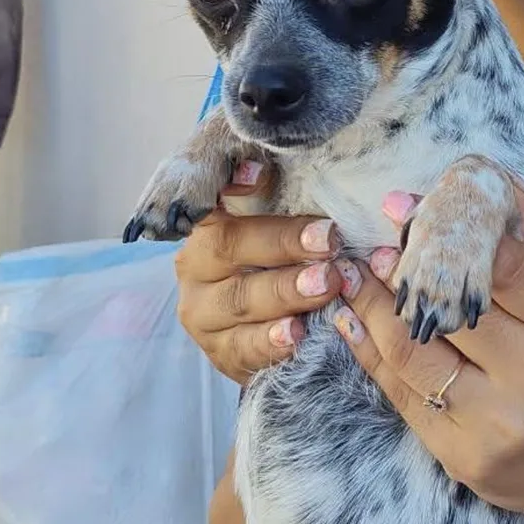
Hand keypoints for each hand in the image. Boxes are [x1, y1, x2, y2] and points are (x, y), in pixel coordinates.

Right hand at [176, 162, 342, 384]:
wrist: (265, 331)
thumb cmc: (280, 263)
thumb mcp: (277, 227)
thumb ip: (278, 200)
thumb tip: (278, 169)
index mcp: (206, 227)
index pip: (213, 198)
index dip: (234, 185)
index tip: (263, 174)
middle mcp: (195, 268)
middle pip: (229, 248)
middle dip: (283, 244)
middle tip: (328, 242)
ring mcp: (203, 314)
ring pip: (239, 301)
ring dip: (285, 292)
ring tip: (324, 286)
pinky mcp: (220, 354)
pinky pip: (243, 348)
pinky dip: (271, 342)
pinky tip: (296, 334)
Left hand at [331, 189, 523, 523]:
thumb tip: (491, 179)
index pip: (505, 269)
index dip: (451, 232)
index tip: (406, 205)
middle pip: (452, 309)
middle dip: (404, 268)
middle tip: (374, 243)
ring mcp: (493, 421)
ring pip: (412, 351)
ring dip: (372, 305)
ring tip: (352, 274)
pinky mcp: (459, 454)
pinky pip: (399, 393)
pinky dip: (368, 349)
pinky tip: (352, 318)